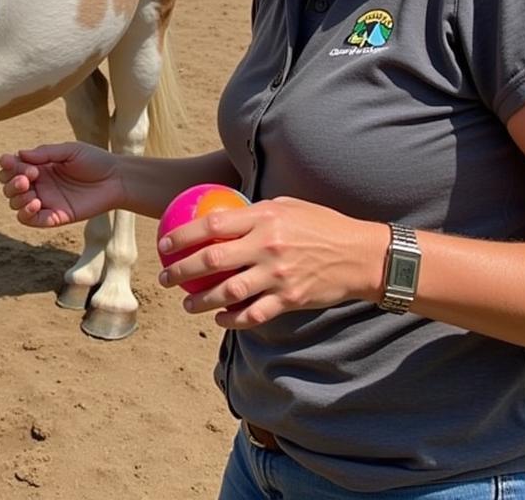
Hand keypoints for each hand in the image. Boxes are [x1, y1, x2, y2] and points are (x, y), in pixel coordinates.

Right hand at [0, 142, 122, 227]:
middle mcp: (40, 184)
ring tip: (31, 191)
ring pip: (16, 204)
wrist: (116, 179)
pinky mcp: (54, 217)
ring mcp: (46, 201)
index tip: (10, 160)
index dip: (7, 165)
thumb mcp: (70, 150)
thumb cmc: (95, 161)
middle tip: (28, 176)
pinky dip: (26, 214)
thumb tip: (19, 154)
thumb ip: (45, 153)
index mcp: (40, 166)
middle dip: (11, 182)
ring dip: (16, 198)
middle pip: (9, 187)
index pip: (12, 168)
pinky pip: (30, 220)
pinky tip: (36, 203)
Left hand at [157, 196, 384, 328]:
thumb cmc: (322, 224)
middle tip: (164, 278)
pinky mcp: (290, 299)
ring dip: (201, 301)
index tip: (164, 244)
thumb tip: (223, 214)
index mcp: (264, 217)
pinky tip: (220, 319)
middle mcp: (268, 245)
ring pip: (227, 292)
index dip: (183, 235)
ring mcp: (278, 275)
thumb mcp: (288, 206)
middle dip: (181, 270)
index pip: (213, 224)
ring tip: (186, 304)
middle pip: (212, 259)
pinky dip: (232, 320)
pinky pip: (253, 314)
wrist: (360, 255)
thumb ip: (256, 212)